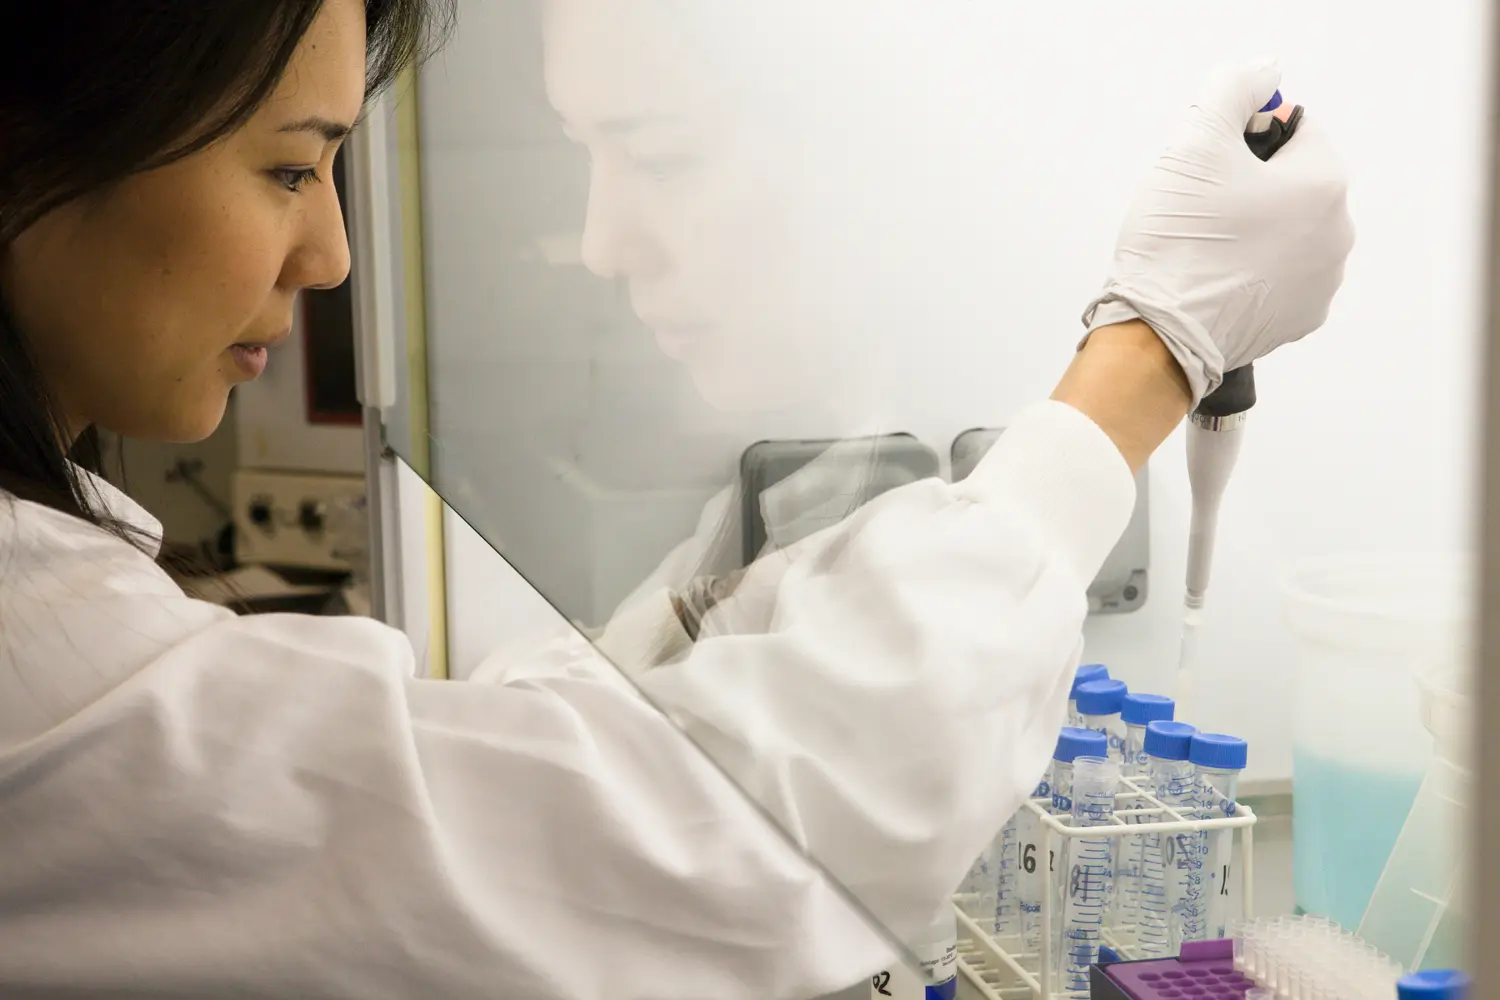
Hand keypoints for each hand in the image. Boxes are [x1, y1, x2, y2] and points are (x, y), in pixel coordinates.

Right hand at [1081, 58, 1354, 404]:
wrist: (1159, 334)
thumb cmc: (1176, 244)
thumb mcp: (1194, 144)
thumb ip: (1232, 90)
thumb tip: (1261, 72)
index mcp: (1323, 183)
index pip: (1296, 128)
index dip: (1246, 137)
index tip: (1210, 162)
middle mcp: (1336, 234)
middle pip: (1293, 183)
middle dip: (1251, 187)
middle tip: (1200, 207)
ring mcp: (1320, 282)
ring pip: (1287, 231)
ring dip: (1254, 229)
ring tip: (1205, 246)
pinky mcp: (1298, 318)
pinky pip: (1281, 276)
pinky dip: (1253, 271)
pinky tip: (1216, 277)